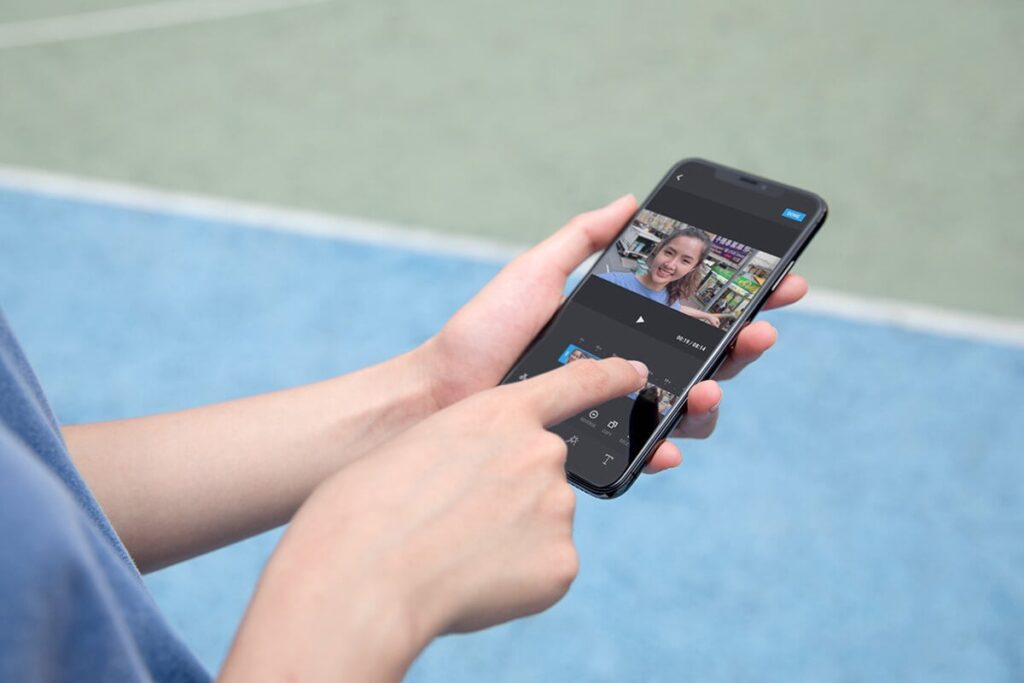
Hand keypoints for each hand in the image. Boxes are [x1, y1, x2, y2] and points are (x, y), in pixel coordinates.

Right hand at [222, 358, 649, 680]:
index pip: (577, 383)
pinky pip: (546, 567)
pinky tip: (471, 580)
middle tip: (458, 521)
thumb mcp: (421, 448)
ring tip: (453, 552)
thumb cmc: (365, 507)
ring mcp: (557, 507)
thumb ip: (472, 453)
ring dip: (510, 536)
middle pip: (546, 470)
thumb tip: (491, 490)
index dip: (610, 376)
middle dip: (513, 493)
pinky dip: (517, 578)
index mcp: (501, 411)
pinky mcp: (562, 564)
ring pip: (543, 522)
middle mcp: (542, 451)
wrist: (362, 573)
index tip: (635, 373)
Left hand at [421, 195, 807, 473]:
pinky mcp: (596, 447)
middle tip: (761, 329)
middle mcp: (626, 368)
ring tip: (711, 387)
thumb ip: (582, 239)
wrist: (440, 392)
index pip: (694, 311)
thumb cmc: (483, 333)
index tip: (780, 280)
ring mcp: (614, 409)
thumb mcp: (536, 273)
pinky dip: (660, 451)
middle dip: (743, 344)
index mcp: (622, 326)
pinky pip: (641, 453)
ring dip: (712, 399)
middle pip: (705, 359)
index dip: (739, 297)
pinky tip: (667, 447)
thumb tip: (630, 199)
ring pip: (684, 409)